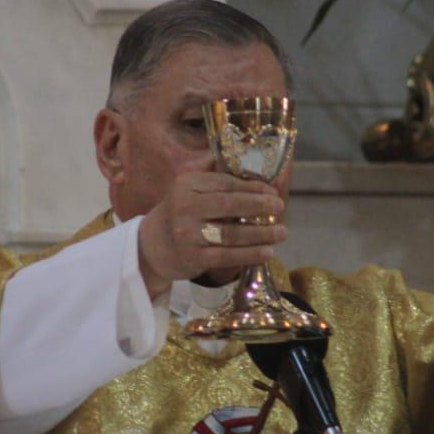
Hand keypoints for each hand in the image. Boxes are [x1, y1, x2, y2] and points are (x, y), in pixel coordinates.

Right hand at [137, 172, 286, 298]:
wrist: (151, 246)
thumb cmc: (180, 215)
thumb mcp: (189, 190)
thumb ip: (216, 180)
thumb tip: (255, 176)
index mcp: (186, 185)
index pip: (225, 183)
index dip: (252, 188)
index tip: (272, 192)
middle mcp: (185, 207)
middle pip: (230, 205)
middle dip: (260, 206)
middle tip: (280, 208)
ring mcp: (188, 234)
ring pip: (232, 233)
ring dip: (261, 233)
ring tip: (281, 232)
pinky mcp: (193, 258)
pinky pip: (227, 256)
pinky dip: (250, 254)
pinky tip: (267, 252)